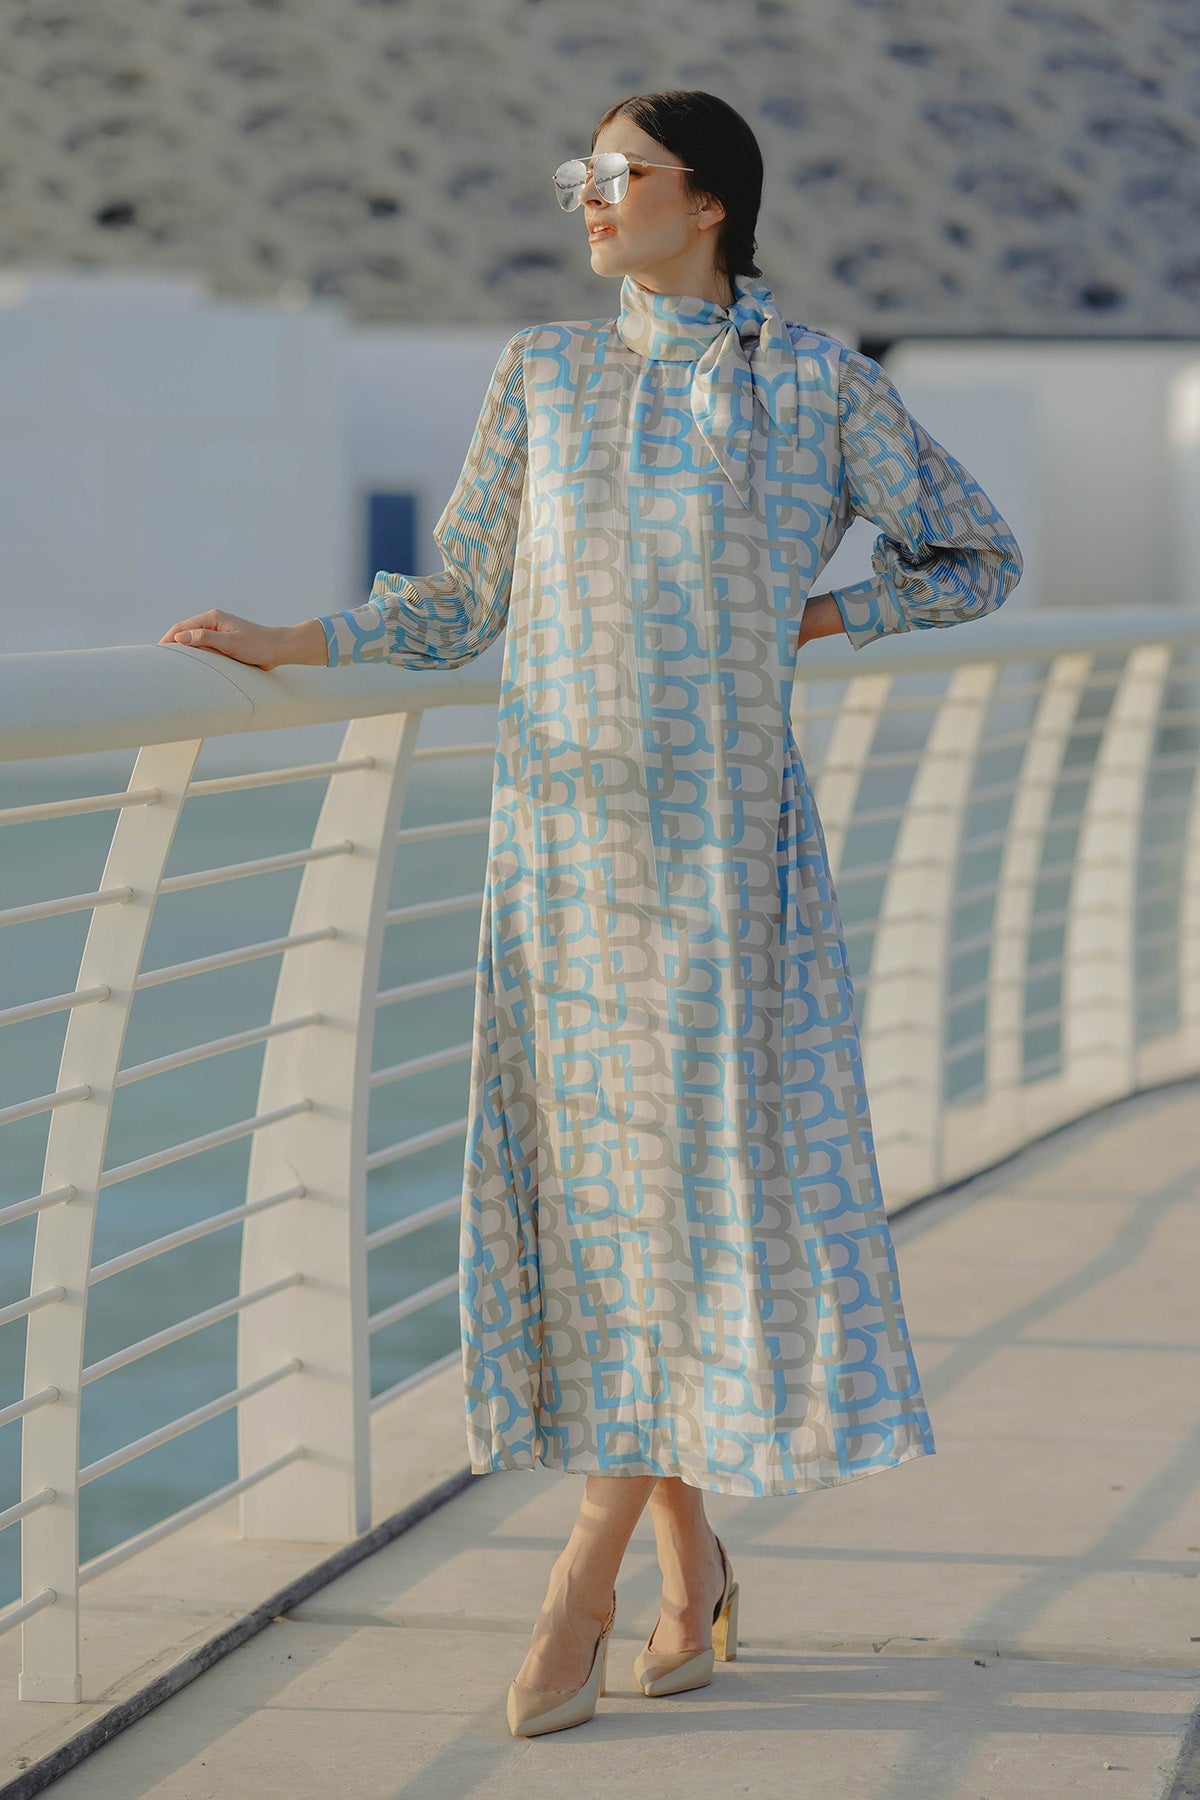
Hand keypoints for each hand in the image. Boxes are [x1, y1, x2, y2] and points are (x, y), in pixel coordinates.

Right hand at [158, 611, 326, 668]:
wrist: (278, 649)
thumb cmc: (258, 646)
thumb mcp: (231, 643)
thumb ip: (205, 639)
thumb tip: (180, 637)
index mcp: (212, 618)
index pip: (181, 627)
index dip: (167, 640)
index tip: (156, 654)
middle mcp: (212, 622)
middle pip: (184, 633)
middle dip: (171, 645)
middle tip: (157, 662)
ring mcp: (217, 632)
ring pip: (192, 641)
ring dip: (182, 651)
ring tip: (168, 665)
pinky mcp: (222, 641)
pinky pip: (202, 647)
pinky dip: (194, 655)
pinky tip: (188, 666)